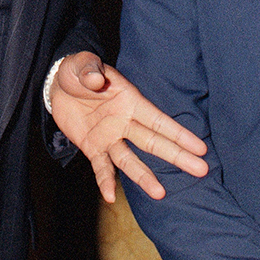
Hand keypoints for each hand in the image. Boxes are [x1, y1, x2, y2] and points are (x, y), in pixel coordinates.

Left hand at [50, 51, 207, 202]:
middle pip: (153, 142)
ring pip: (129, 160)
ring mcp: (109, 137)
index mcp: (130, 100)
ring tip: (159, 193)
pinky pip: (100, 166)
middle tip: (201, 170)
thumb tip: (94, 79)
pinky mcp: (92, 147)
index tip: (200, 147)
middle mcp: (124, 122)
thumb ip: (89, 70)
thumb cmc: (78, 71)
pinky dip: (105, 181)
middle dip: (176, 155)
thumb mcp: (82, 64)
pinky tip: (110, 196)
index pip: (157, 120)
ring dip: (143, 176)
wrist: (58, 84)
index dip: (178, 133)